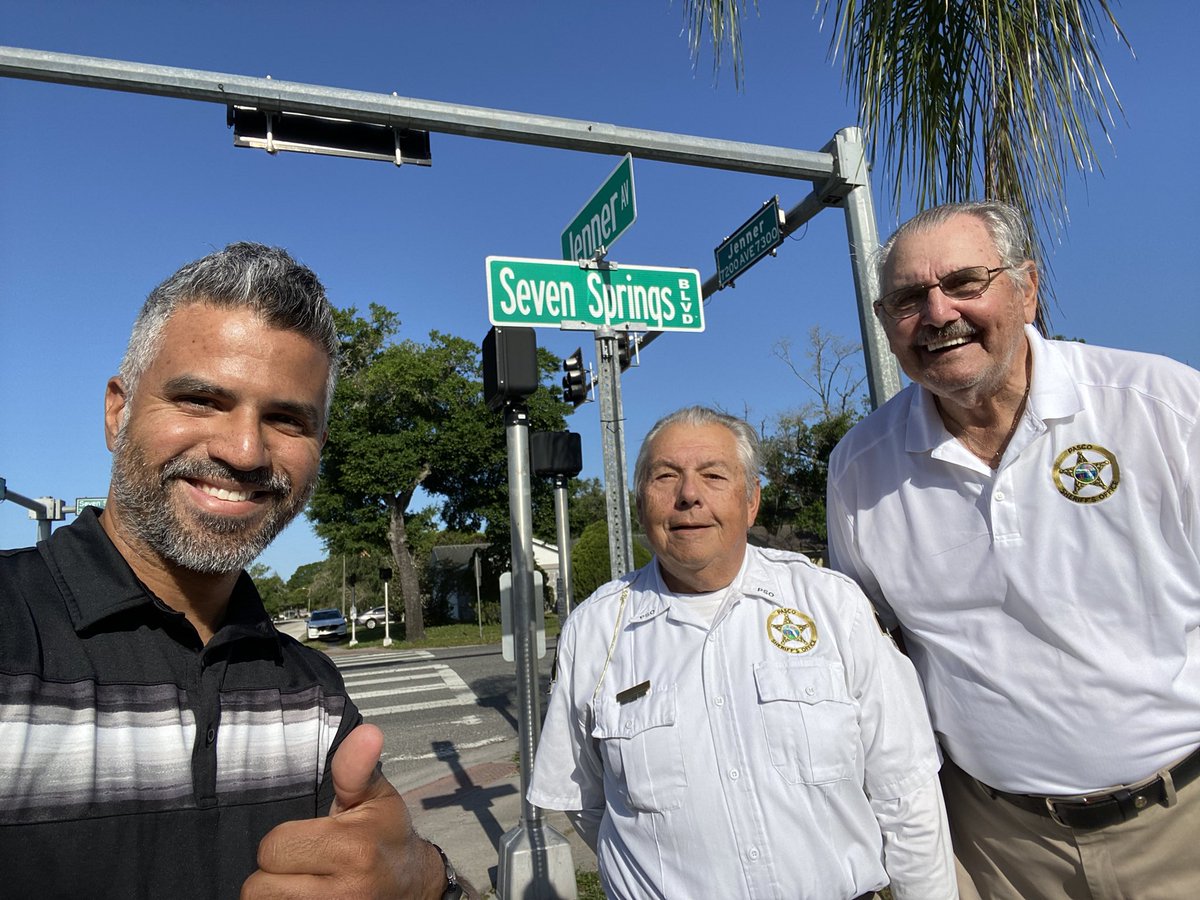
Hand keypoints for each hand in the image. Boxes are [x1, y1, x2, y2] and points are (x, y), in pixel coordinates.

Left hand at [242, 723, 445, 898]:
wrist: (414, 884)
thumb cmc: (386, 836)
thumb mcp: (375, 795)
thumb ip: (355, 767)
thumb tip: (368, 733)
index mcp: (352, 848)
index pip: (272, 848)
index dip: (283, 842)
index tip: (305, 839)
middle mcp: (343, 892)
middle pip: (259, 888)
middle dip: (274, 873)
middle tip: (300, 863)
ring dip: (276, 894)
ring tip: (299, 882)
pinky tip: (304, 894)